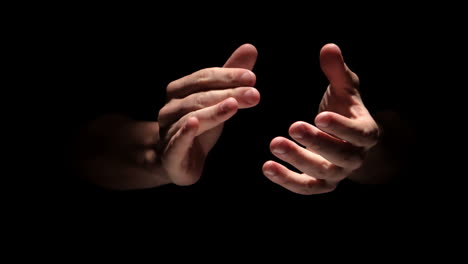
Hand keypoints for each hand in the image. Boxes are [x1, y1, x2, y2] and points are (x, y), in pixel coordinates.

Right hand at [73, 44, 258, 188]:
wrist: (176, 162)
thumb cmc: (199, 128)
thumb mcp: (217, 100)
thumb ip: (230, 76)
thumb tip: (250, 47)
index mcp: (180, 90)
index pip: (204, 77)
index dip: (227, 76)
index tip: (251, 78)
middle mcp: (170, 108)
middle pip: (200, 96)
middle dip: (228, 93)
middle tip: (254, 94)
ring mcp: (167, 130)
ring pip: (191, 116)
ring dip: (214, 111)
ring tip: (234, 105)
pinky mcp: (170, 154)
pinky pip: (177, 141)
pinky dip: (185, 132)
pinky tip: (195, 124)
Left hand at [262, 44, 379, 194]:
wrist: (347, 140)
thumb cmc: (344, 109)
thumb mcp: (344, 89)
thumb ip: (337, 72)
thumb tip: (329, 47)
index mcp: (365, 132)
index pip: (358, 133)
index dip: (340, 127)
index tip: (320, 115)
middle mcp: (354, 157)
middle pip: (340, 156)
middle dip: (316, 142)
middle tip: (292, 127)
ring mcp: (337, 173)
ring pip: (320, 174)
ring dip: (297, 161)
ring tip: (274, 144)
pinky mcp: (319, 183)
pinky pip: (305, 186)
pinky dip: (286, 180)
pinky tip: (267, 167)